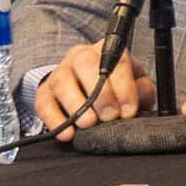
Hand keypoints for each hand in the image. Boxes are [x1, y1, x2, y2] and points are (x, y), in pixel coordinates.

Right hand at [36, 42, 154, 138]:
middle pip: (85, 64)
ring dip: (76, 105)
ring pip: (62, 82)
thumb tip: (137, 101)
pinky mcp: (44, 92)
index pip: (117, 61)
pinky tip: (67, 133)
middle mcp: (81, 56)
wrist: (92, 91)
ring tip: (88, 124)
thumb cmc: (118, 88)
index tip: (128, 111)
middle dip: (100, 93)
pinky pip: (44, 103)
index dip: (123, 87)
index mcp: (109, 52)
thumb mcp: (137, 86)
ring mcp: (60, 72)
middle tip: (109, 116)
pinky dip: (55, 120)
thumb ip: (142, 90)